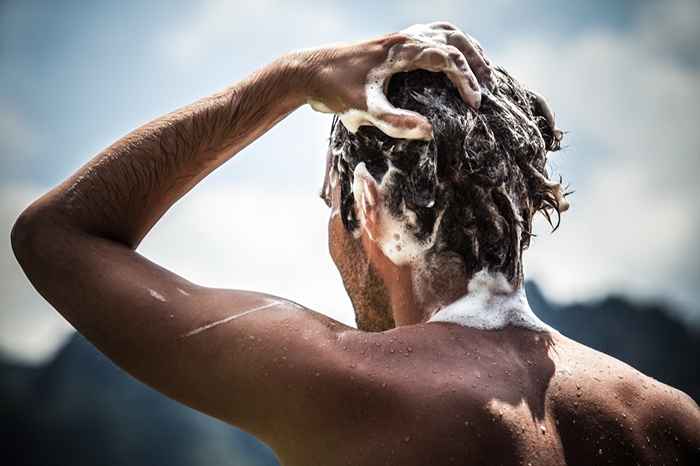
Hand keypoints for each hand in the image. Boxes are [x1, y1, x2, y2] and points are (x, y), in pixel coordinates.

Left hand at [302, 22, 493, 139]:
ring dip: (466, 49)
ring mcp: (398, 39)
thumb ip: (395, 122)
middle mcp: (403, 38)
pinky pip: (429, 36)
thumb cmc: (334, 89)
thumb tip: (429, 132)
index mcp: (401, 50)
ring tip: (481, 70)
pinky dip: (449, 46)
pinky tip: (449, 66)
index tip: (475, 104)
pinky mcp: (391, 45)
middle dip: (475, 61)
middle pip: (453, 38)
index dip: (466, 80)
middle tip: (489, 85)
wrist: (307, 71)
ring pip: (443, 32)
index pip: (448, 58)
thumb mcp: (364, 109)